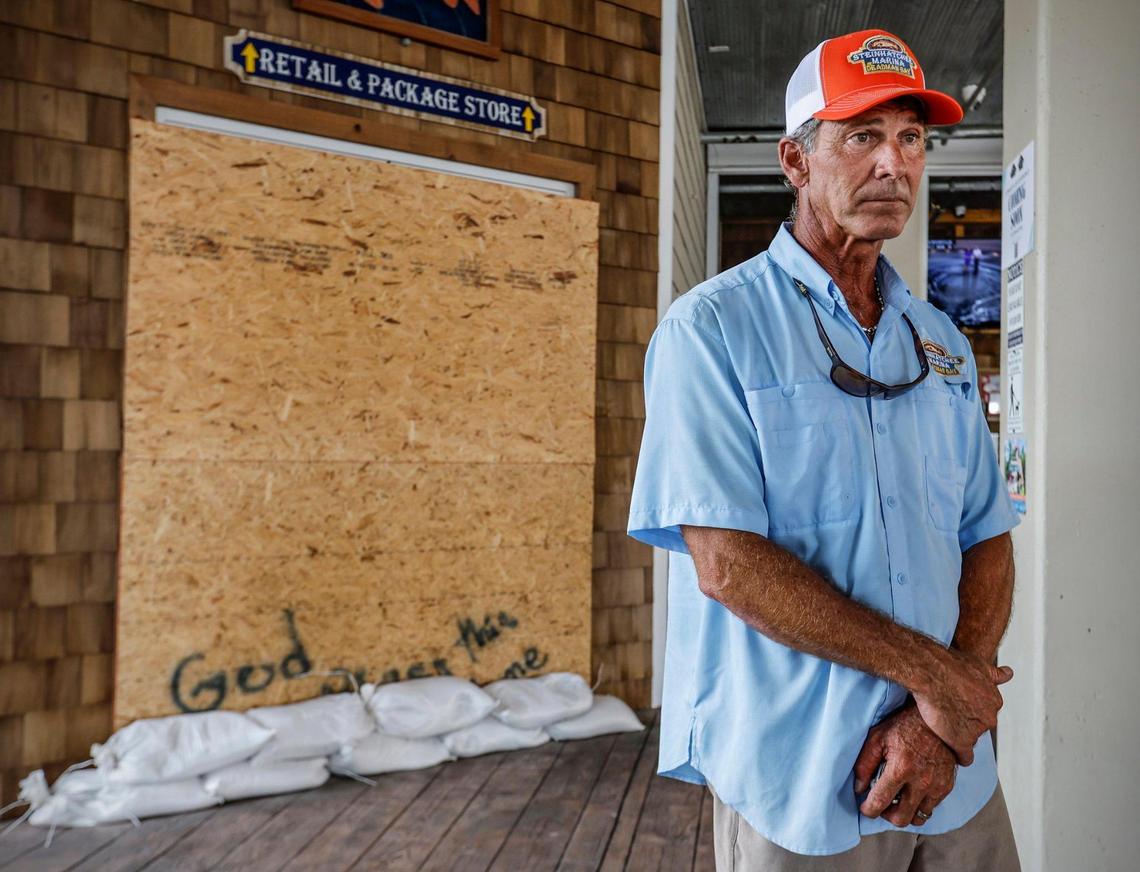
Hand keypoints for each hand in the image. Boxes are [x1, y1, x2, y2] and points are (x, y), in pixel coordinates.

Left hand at [854, 704, 956, 827]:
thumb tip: (859, 788)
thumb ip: (864, 764)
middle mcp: (920, 781)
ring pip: (918, 818)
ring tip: (897, 798)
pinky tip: (911, 792)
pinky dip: (919, 805)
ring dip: (904, 812)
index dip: (868, 809)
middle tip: (882, 804)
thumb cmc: (904, 726)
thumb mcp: (877, 738)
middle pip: (900, 818)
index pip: (880, 802)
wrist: (937, 719)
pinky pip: (931, 808)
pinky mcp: (947, 786)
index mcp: (900, 768)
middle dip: (887, 815)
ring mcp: (936, 786)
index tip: (865, 807)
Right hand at [911, 647, 1011, 764]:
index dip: (970, 709)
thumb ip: (995, 674)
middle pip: (979, 726)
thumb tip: (1009, 673)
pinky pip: (965, 757)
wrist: (931, 671)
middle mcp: (990, 717)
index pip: (985, 712)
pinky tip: (953, 752)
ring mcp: (976, 731)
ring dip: (959, 734)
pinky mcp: (961, 742)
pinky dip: (960, 756)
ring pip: (970, 739)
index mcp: (995, 700)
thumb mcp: (980, 665)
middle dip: (966, 722)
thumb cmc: (952, 665)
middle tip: (948, 712)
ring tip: (942, 724)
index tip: (957, 705)